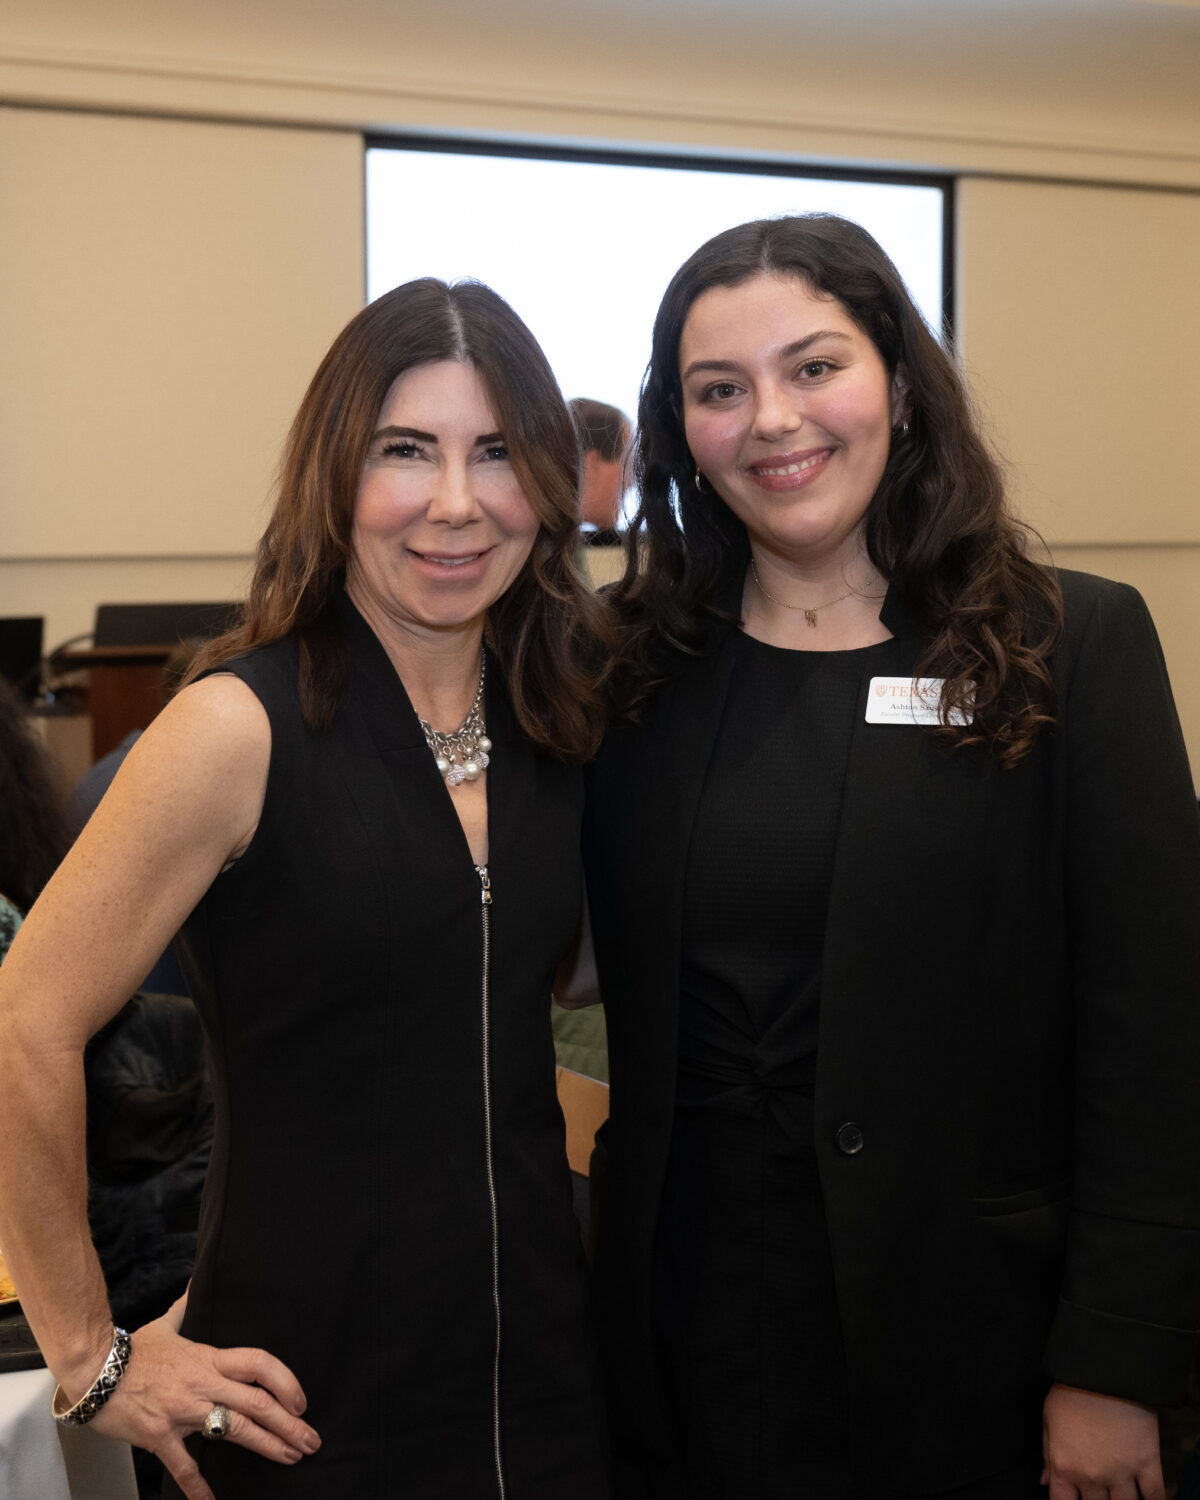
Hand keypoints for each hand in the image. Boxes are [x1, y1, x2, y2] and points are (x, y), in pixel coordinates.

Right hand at [88, 1294, 320, 1499]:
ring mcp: (183, 1411)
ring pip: (235, 1430)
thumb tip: (195, 1284)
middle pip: (257, 1402)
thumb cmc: (131, 1351)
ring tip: (291, 1457)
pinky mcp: (160, 1436)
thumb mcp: (165, 1326)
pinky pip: (184, 1465)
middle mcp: (203, 1384)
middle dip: (289, 1423)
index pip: (258, 1363)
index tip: (300, 1400)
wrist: (94, 1371)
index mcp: (208, 1359)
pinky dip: (198, 1486)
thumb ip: (185, 1307)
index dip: (285, 1381)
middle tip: (311, 1439)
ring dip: (267, 1445)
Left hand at [1042, 1382, 1162, 1499]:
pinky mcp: (1147, 1464)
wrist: (1103, 1371)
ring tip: (1120, 1492)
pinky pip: (1155, 1497)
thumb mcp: (1049, 1419)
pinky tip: (1148, 1499)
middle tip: (1099, 1490)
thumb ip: (1047, 1455)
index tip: (1073, 1497)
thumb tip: (1044, 1482)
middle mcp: (1092, 1477)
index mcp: (1064, 1467)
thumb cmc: (1071, 1391)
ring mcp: (1121, 1473)